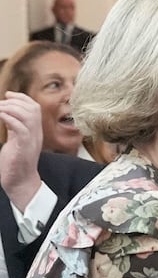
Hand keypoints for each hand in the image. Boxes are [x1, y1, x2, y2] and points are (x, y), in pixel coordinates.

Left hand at [0, 92, 45, 210]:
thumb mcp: (16, 141)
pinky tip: (1, 118)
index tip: (8, 95)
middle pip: (33, 108)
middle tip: (0, 104)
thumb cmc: (15, 163)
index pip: (34, 107)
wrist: (20, 182)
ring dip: (11, 108)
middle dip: (15, 101)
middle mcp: (36, 133)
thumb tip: (7, 115)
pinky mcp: (24, 147)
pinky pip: (21, 128)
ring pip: (28, 116)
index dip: (21, 97)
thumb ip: (14, 128)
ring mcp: (31, 140)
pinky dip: (10, 119)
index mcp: (34, 131)